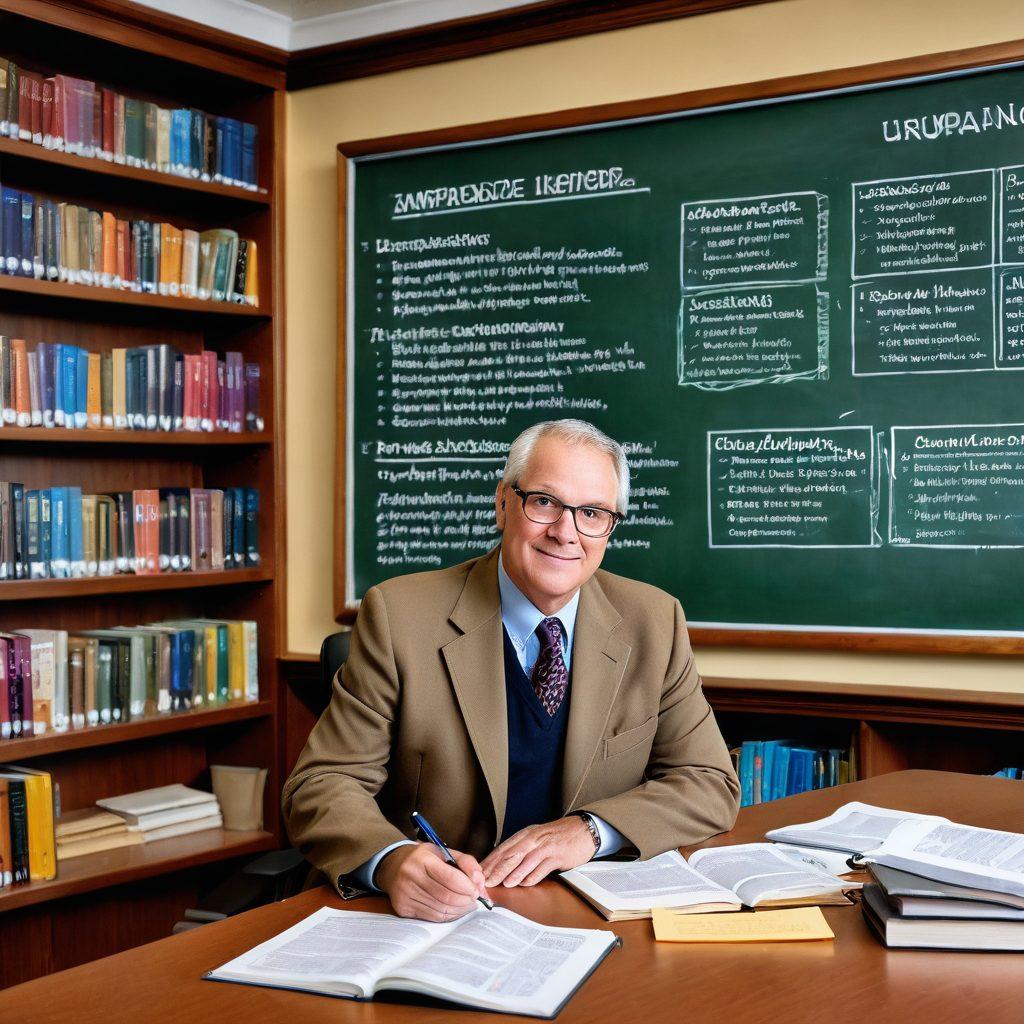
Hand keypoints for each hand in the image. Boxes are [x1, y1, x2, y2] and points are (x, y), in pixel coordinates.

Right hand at [376, 843, 487, 921]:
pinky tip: (455, 910)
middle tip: (475, 900)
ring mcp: (405, 894)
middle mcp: (410, 876)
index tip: (477, 890)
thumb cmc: (425, 859)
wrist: (393, 867)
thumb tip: (479, 882)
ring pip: (440, 909)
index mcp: (422, 858)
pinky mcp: (403, 908)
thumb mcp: (444, 852)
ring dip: (459, 910)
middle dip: (465, 900)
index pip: (450, 877)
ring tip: (467, 905)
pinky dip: (448, 916)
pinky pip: (432, 917)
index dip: (467, 887)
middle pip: (446, 896)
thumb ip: (466, 862)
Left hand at [481, 817, 595, 887]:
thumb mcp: (537, 838)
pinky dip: (533, 876)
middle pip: (512, 854)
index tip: (479, 873)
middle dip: (497, 869)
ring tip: (504, 884)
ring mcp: (546, 846)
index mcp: (526, 834)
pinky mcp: (558, 854)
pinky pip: (543, 866)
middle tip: (486, 881)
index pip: (503, 848)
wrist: (583, 829)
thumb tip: (502, 865)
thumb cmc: (558, 836)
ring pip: (526, 860)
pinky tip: (526, 883)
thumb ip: (521, 849)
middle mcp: (533, 838)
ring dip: (514, 873)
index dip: (490, 861)